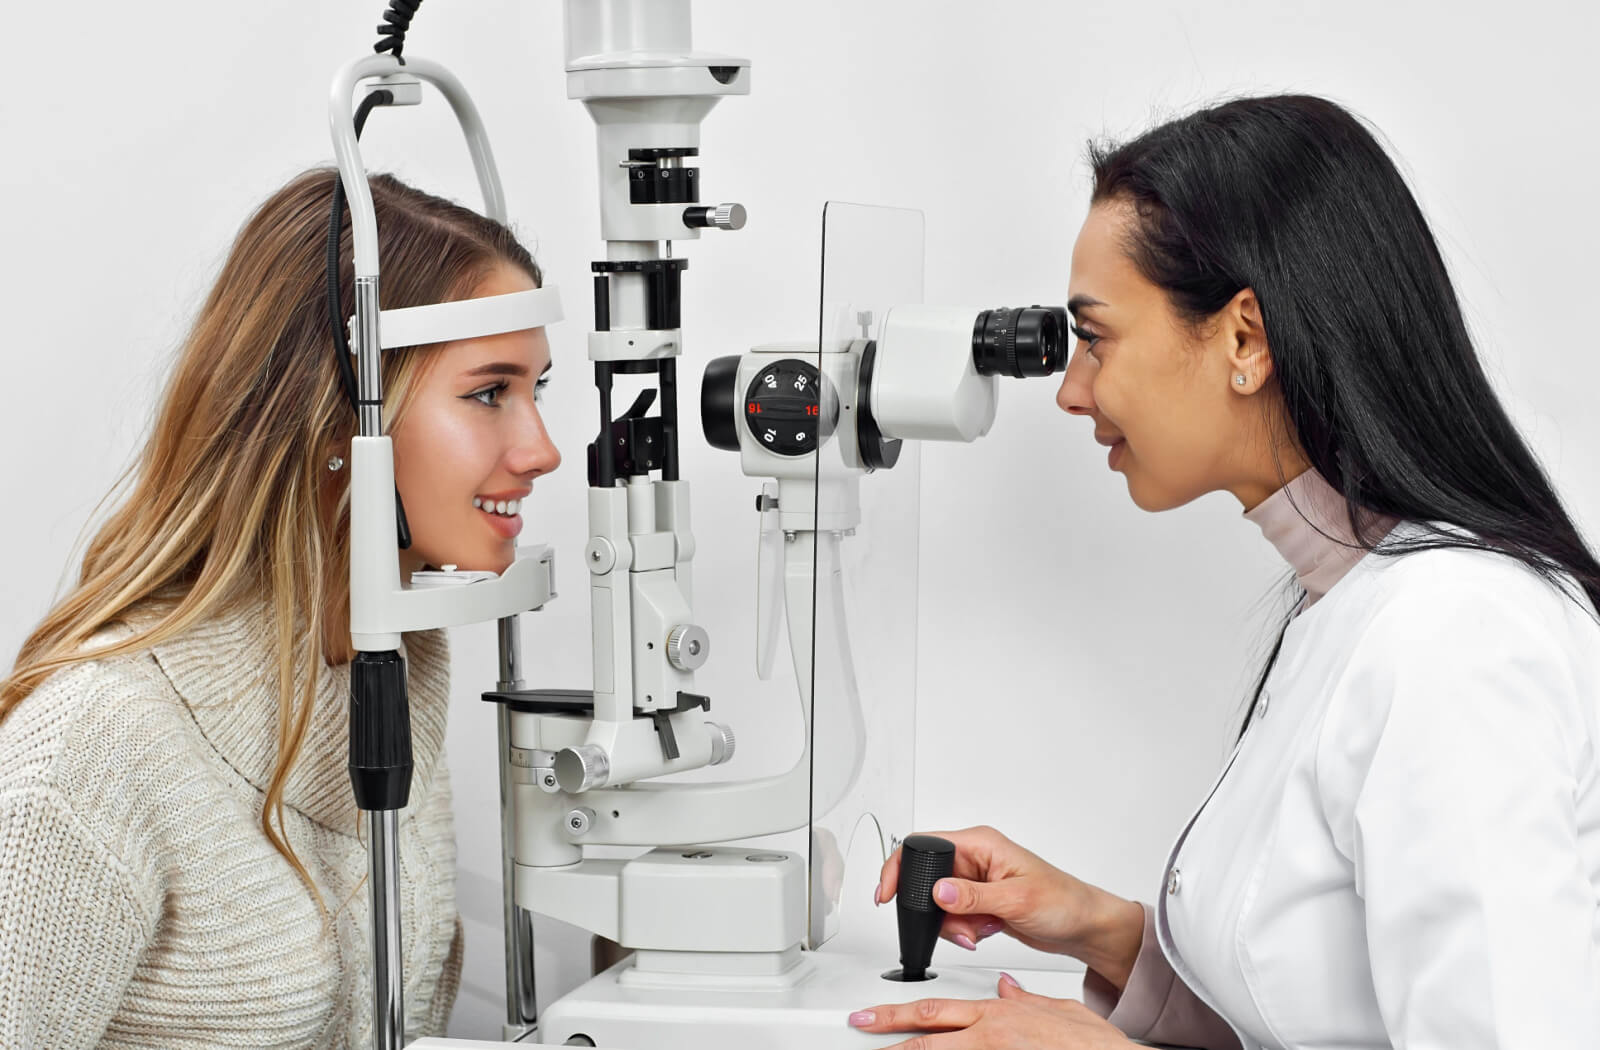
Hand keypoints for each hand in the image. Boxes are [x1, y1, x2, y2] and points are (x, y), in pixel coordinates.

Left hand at [849, 973, 1136, 1048]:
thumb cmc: (1096, 1047)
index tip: (871, 1015)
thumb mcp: (1057, 1010)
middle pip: (926, 1036)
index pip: (937, 1011)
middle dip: (887, 1032)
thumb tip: (1003, 988)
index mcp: (998, 1017)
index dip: (899, 1013)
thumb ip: (1024, 1000)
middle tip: (857, 1029)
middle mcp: (990, 1038)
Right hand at [876, 826, 1131, 968]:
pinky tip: (984, 933)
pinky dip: (962, 930)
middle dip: (935, 909)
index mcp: (981, 843)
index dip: (901, 867)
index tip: (888, 894)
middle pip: (928, 879)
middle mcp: (975, 858)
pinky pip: (954, 916)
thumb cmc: (1063, 901)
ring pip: (939, 903)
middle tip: (954, 926)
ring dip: (952, 924)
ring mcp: (977, 881)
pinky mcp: (980, 901)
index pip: (925, 844)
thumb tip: (938, 891)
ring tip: (977, 932)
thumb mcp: (1016, 899)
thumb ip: (973, 896)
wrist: (1083, 927)